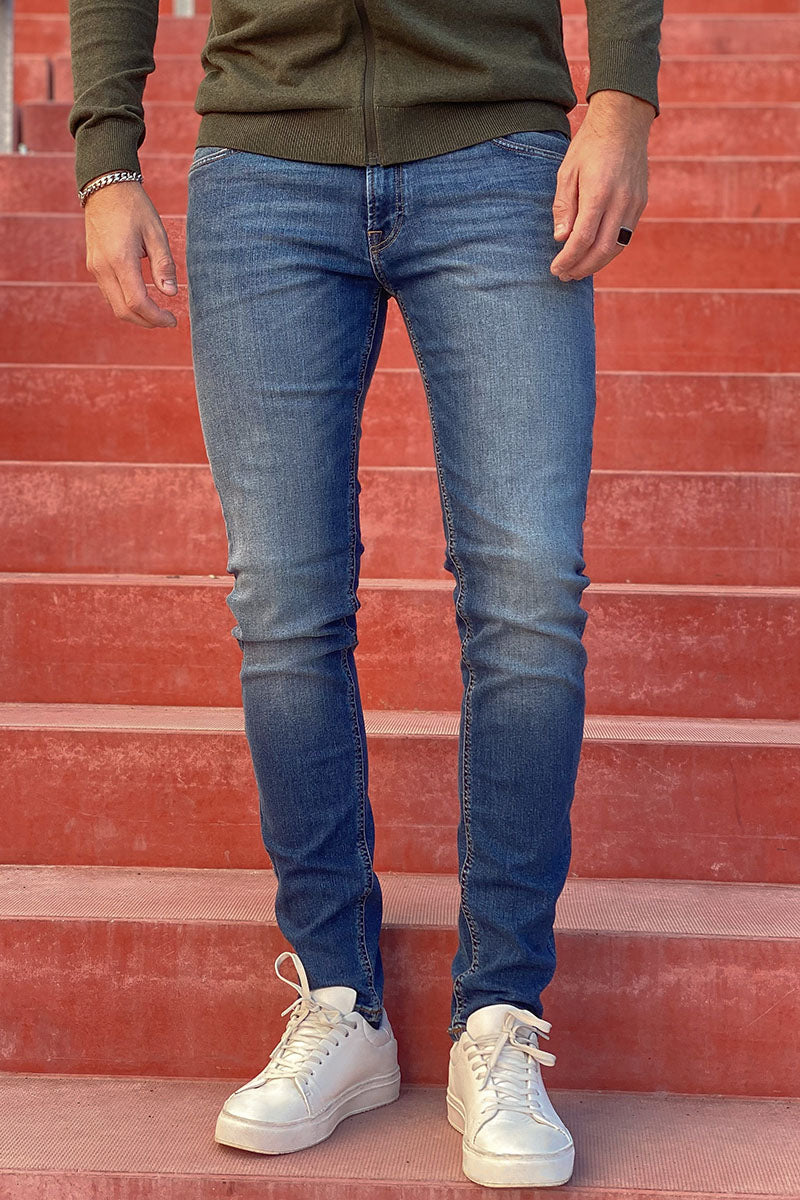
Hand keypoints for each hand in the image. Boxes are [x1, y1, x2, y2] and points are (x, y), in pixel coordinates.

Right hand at [83, 178, 178, 327]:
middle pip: (123, 311)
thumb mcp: (156, 232)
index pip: (137, 302)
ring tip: (157, 313)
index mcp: (120, 259)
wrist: (105, 187)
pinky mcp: (94, 266)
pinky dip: (126, 304)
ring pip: (114, 306)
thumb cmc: (134, 207)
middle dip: (147, 322)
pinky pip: (109, 295)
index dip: (156, 317)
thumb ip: (164, 265)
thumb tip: (171, 293)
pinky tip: (142, 300)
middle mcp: (103, 267)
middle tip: (167, 321)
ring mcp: (95, 268)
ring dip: (136, 316)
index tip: (172, 320)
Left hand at [550, 90, 654, 281]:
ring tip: (578, 271)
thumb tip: (561, 239)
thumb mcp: (567, 172)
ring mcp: (634, 204)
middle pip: (602, 250)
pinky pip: (625, 236)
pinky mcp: (640, 204)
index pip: (583, 238)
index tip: (555, 268)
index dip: (568, 259)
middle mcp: (620, 201)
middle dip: (582, 267)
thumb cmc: (590, 146)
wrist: (624, 123)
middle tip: (565, 276)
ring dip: (596, 264)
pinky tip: (594, 254)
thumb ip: (564, 207)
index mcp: (599, 192)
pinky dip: (609, 251)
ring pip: (617, 247)